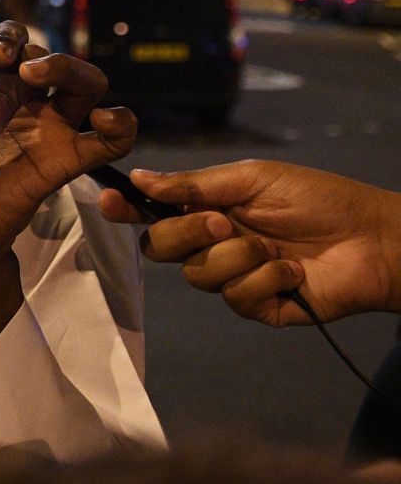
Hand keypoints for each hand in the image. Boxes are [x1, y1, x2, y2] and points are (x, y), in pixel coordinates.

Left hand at [0, 21, 136, 267]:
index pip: (6, 38)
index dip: (2, 31)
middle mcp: (25, 96)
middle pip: (41, 54)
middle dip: (25, 50)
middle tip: (3, 64)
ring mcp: (51, 124)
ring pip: (83, 78)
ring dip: (66, 68)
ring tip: (36, 80)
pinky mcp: (67, 159)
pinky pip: (114, 134)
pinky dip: (119, 122)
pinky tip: (102, 122)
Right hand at [98, 160, 400, 324]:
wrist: (375, 239)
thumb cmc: (320, 199)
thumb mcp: (254, 179)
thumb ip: (195, 184)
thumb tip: (139, 177)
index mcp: (207, 209)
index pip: (152, 212)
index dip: (126, 209)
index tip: (110, 201)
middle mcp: (212, 244)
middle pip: (162, 247)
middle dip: (188, 233)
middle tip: (225, 222)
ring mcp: (233, 277)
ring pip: (197, 275)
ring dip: (236, 257)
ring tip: (273, 248)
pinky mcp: (257, 306)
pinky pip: (235, 297)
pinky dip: (265, 280)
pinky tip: (294, 272)